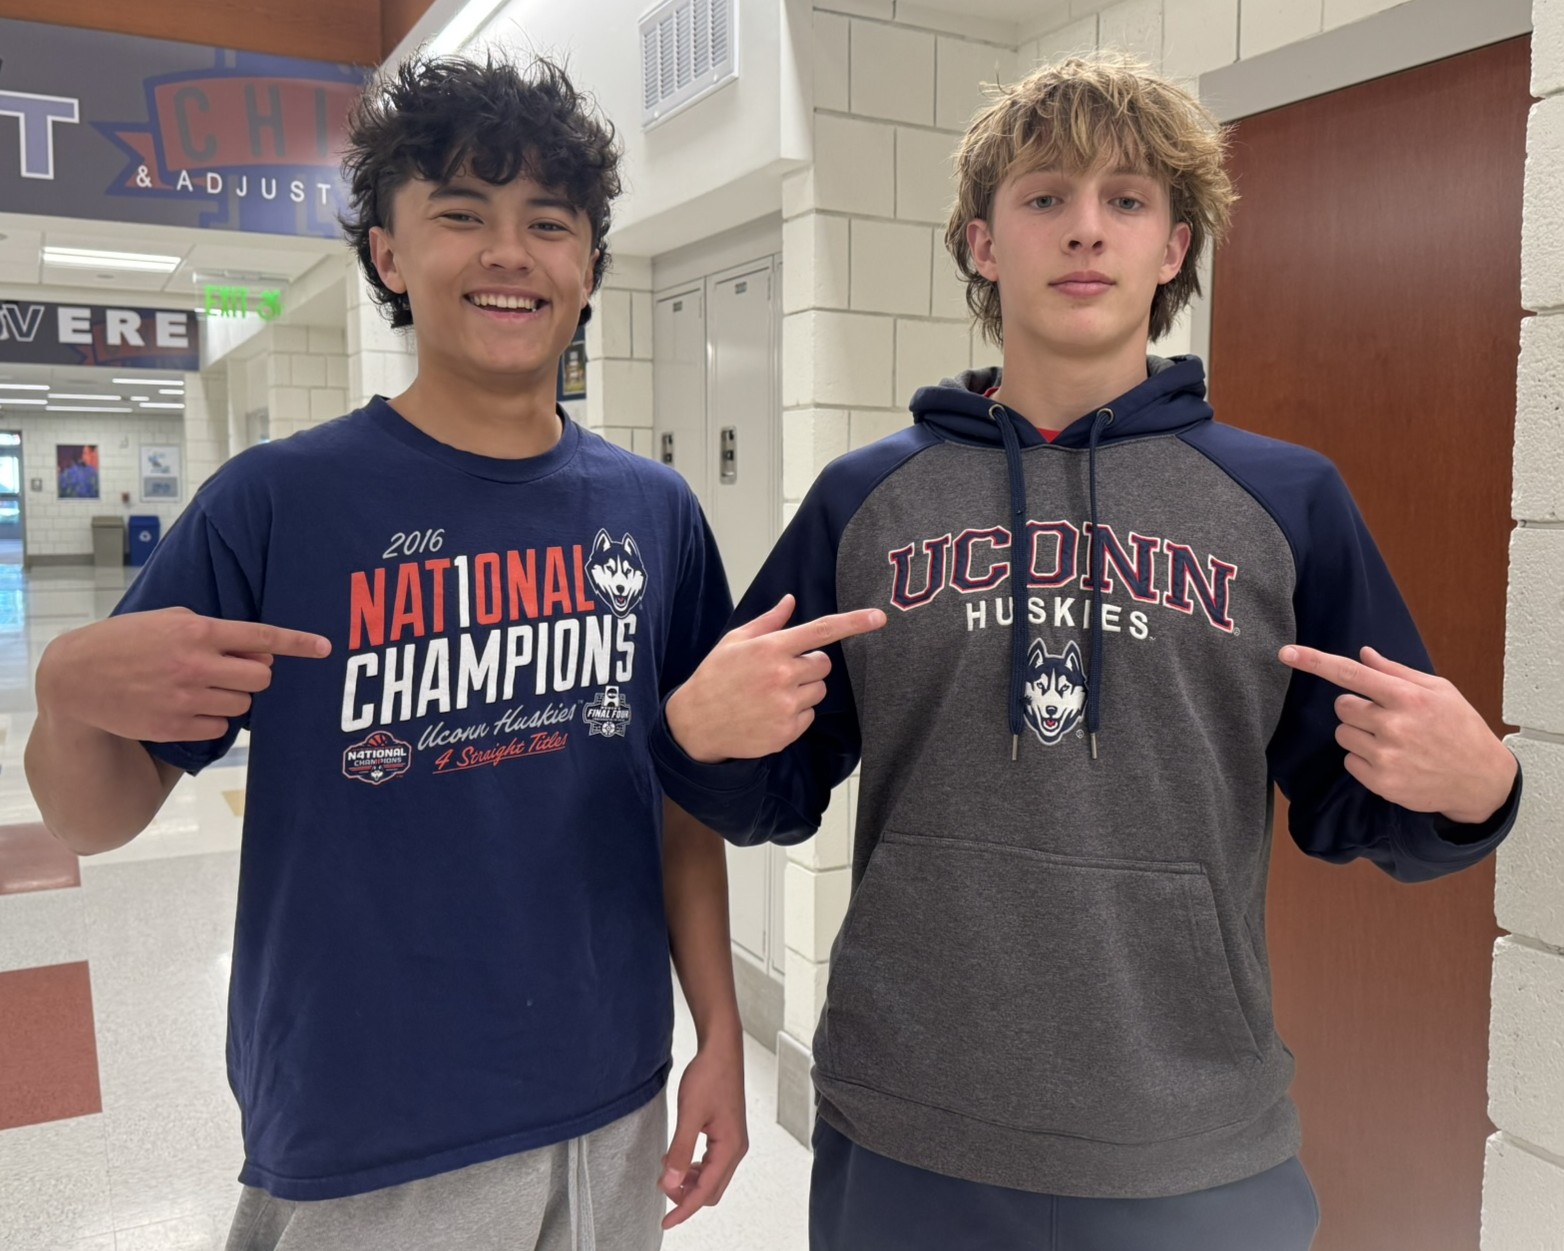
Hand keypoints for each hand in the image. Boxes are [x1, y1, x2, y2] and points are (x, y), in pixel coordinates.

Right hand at [38, 607, 330, 742]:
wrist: (75, 678)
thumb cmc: (126, 641)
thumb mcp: (167, 619)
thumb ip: (212, 629)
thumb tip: (256, 651)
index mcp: (196, 631)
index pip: (260, 637)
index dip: (298, 643)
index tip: (325, 647)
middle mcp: (195, 664)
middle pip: (260, 680)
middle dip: (254, 677)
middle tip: (231, 672)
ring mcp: (185, 698)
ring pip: (243, 707)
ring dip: (233, 699)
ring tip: (201, 689)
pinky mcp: (174, 727)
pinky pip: (220, 729)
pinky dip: (212, 721)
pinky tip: (186, 708)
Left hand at [659, 1035, 748, 1229]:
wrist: (721, 1050)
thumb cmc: (709, 1076)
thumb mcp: (690, 1114)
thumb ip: (680, 1150)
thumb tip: (671, 1182)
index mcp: (730, 1148)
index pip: (706, 1191)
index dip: (684, 1209)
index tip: (666, 1222)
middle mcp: (735, 1149)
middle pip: (711, 1190)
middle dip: (686, 1195)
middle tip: (662, 1185)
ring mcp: (732, 1142)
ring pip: (711, 1177)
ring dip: (689, 1181)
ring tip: (667, 1170)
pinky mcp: (726, 1133)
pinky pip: (710, 1163)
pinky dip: (693, 1168)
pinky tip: (677, 1157)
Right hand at [666, 594, 885, 763]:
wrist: (695, 723)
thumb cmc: (715, 676)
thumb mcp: (735, 641)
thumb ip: (768, 622)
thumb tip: (791, 601)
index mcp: (770, 648)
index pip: (821, 631)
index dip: (854, 623)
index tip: (879, 617)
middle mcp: (782, 675)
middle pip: (825, 665)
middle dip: (810, 665)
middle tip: (781, 671)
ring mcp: (786, 705)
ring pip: (819, 691)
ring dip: (804, 690)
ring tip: (772, 693)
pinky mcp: (787, 731)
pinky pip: (809, 716)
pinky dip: (796, 713)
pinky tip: (769, 711)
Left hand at [1279, 644, 1516, 824]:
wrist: (1480, 779)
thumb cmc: (1460, 728)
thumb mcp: (1439, 691)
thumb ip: (1397, 672)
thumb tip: (1364, 654)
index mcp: (1408, 697)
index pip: (1351, 674)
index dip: (1315, 662)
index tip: (1286, 652)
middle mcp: (1394, 725)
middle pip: (1341, 706)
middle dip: (1356, 709)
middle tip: (1386, 718)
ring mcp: (1386, 756)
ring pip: (1343, 734)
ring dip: (1359, 735)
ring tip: (1394, 741)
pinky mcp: (1381, 782)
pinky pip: (1349, 761)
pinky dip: (1363, 760)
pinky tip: (1393, 761)